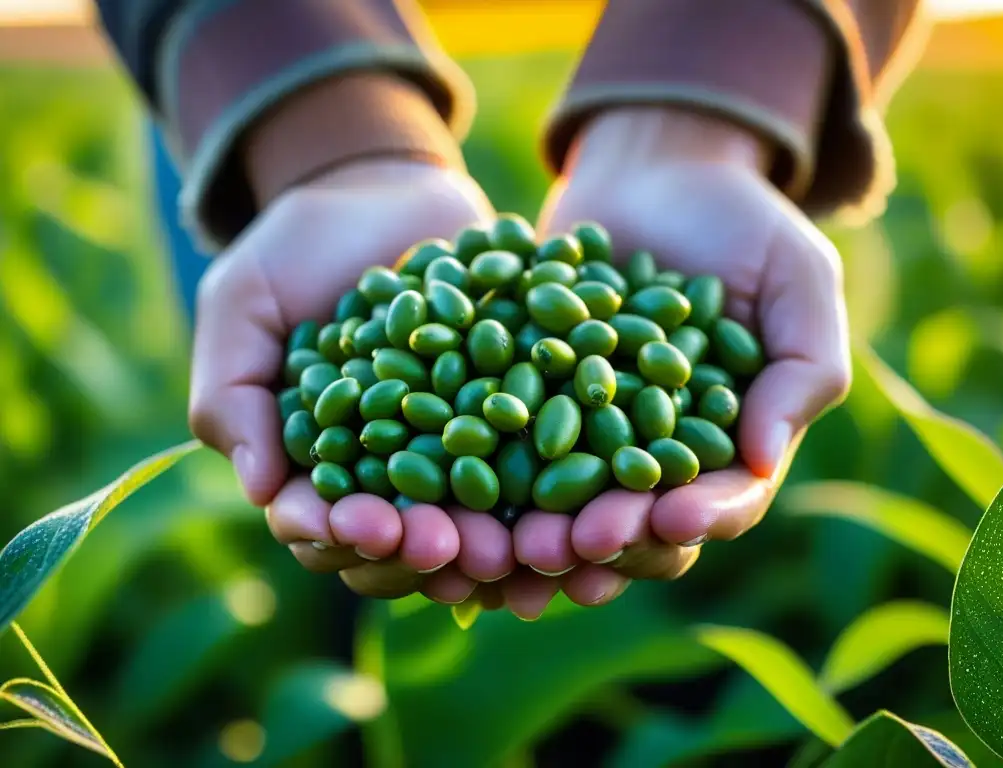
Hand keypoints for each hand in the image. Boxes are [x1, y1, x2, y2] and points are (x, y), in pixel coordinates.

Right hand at [188, 157, 518, 604]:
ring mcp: (457, 449)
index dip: (332, 533)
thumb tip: (259, 489)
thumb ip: (235, 391)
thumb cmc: (299, 246)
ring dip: (491, 545)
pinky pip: (538, 466)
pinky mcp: (518, 415)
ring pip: (472, 522)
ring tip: (510, 547)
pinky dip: (553, 491)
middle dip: (418, 551)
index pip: (316, 522)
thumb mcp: (244, 304)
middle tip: (442, 546)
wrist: (386, 188)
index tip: (356, 524)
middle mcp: (389, 472)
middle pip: (400, 540)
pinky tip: (571, 504)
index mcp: (318, 463)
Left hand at [512, 108, 850, 602]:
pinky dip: (483, 471)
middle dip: (604, 540)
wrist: (654, 166)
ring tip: (510, 546)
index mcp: (727, 442)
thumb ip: (800, 369)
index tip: (670, 520)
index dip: (699, 517)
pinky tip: (455, 492)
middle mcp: (654, 452)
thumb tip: (764, 459)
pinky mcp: (526, 396)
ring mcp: (585, 430)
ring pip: (564, 501)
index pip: (722, 499)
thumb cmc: (744, 221)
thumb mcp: (797, 280)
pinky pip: (503, 442)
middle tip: (567, 548)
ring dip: (537, 531)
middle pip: (635, 519)